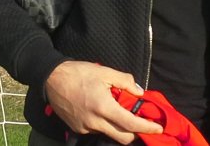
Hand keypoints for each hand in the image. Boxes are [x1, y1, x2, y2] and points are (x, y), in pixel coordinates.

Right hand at [43, 61, 162, 143]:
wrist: (52, 79)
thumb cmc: (79, 73)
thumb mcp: (105, 72)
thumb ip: (125, 82)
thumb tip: (140, 92)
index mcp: (104, 106)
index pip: (130, 124)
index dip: (146, 128)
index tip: (157, 128)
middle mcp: (95, 121)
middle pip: (123, 138)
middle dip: (136, 134)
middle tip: (142, 124)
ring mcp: (85, 127)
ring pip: (109, 134)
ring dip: (119, 128)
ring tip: (119, 114)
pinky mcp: (77, 129)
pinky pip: (97, 131)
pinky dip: (104, 125)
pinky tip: (102, 113)